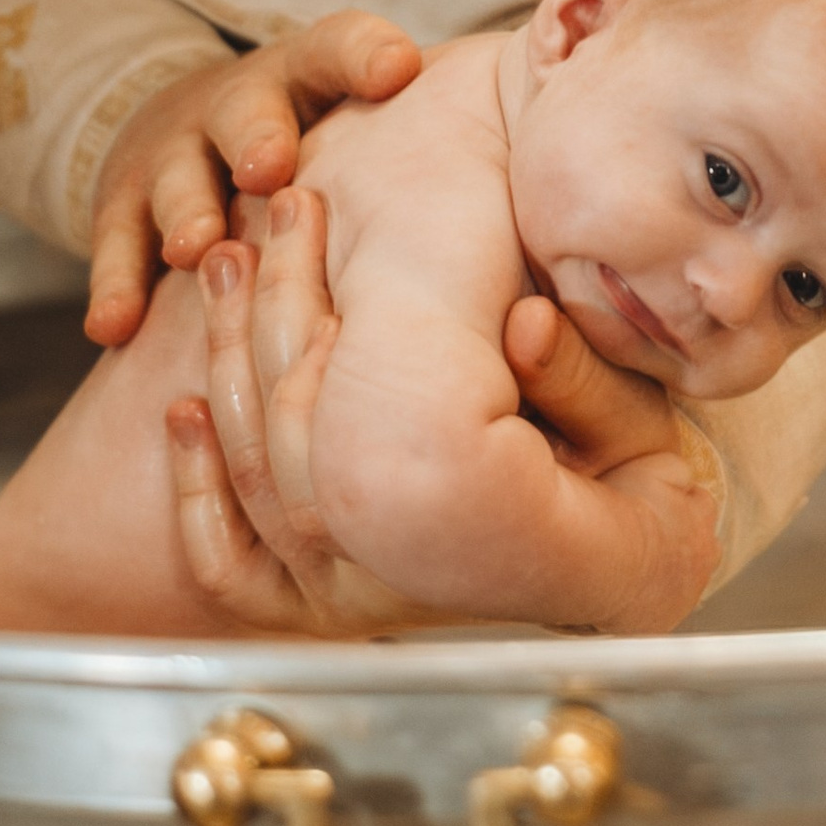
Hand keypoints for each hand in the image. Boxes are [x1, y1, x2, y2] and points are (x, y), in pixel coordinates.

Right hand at [85, 10, 419, 347]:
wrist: (190, 130)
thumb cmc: (322, 150)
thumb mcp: (369, 128)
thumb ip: (445, 155)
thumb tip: (557, 220)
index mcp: (316, 82)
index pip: (341, 45)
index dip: (366, 52)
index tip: (398, 68)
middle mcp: (243, 106)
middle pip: (249, 107)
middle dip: (261, 133)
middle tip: (275, 166)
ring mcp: (176, 150)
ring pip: (177, 173)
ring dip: (188, 209)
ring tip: (201, 249)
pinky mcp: (120, 201)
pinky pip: (113, 243)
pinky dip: (116, 283)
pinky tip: (114, 330)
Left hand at [166, 195, 690, 632]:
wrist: (635, 583)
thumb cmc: (641, 501)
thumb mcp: (636, 434)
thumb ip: (576, 384)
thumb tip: (520, 324)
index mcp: (450, 523)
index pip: (345, 404)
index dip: (314, 298)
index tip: (312, 210)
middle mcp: (382, 570)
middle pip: (287, 421)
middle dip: (267, 303)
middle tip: (273, 213)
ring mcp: (344, 598)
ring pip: (253, 474)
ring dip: (227, 359)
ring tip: (228, 266)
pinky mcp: (323, 615)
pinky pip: (232, 566)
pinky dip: (198, 492)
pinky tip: (185, 413)